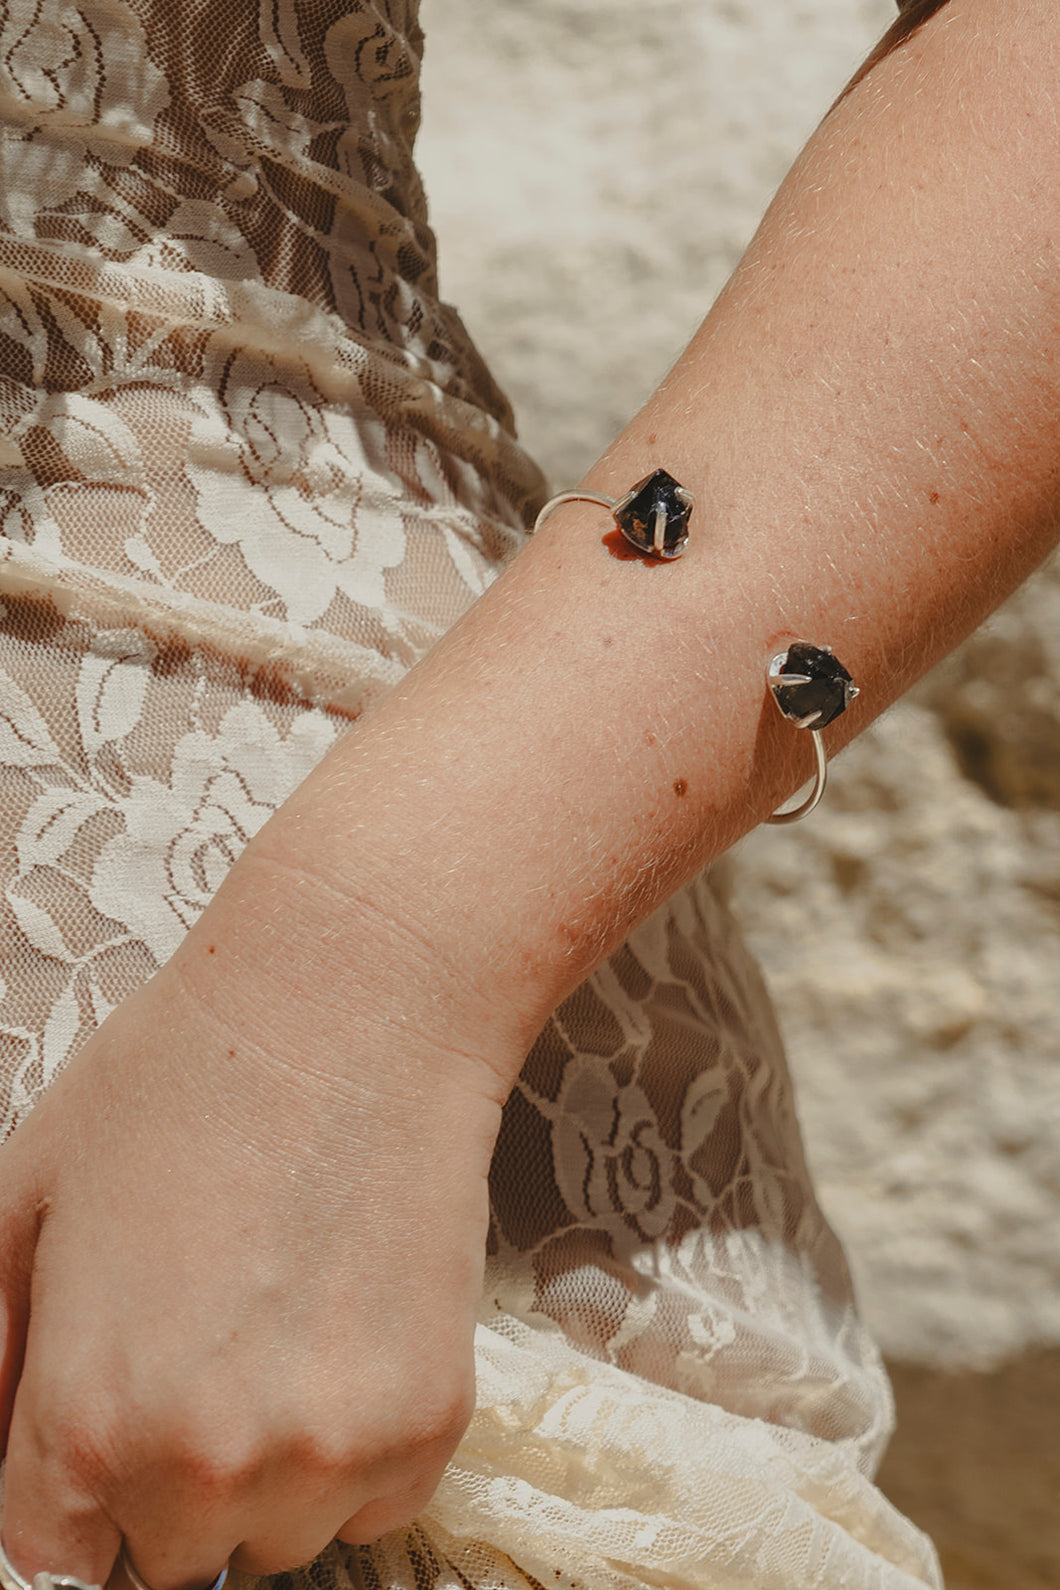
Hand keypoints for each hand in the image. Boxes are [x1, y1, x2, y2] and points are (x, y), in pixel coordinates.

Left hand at [0, 857, 504, 1589]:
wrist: (352, 1012)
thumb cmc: (181, 1082)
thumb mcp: (25, 1200)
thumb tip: (2, 1451)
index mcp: (86, 1423)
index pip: (56, 1555)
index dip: (78, 1480)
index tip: (117, 1416)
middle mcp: (208, 1468)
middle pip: (170, 1555)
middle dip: (170, 1475)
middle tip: (205, 1342)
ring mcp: (331, 1452)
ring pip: (277, 1537)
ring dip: (270, 1470)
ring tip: (279, 1327)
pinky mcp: (430, 1425)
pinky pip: (372, 1503)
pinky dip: (356, 1445)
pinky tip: (344, 1328)